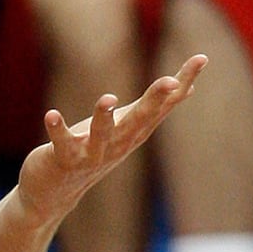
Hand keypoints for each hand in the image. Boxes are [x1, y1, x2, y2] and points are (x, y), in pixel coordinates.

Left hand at [17, 55, 207, 224]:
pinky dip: (57, 129)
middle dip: (155, 100)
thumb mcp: (127, 128)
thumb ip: (153, 108)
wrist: (54, 193)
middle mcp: (118, 144)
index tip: (201, 58)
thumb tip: (187, 87)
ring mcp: (91, 155)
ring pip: (101, 135)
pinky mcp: (63, 160)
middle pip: (140, 120)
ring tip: (109, 98)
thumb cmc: (92, 151)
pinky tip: (51, 114)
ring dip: (104, 117)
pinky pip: (61, 143)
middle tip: (170, 80)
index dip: (182, 83)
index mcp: (134, 133)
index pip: (162, 106)